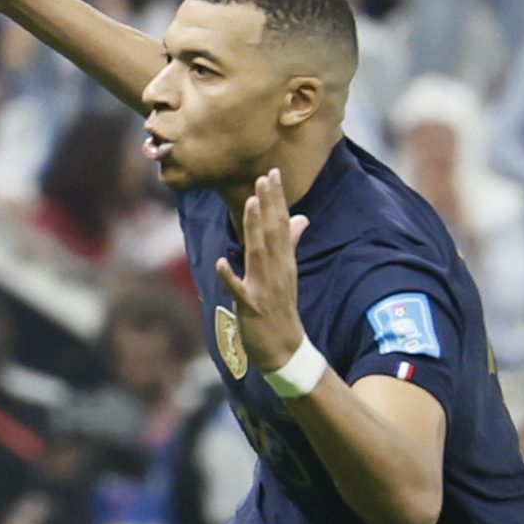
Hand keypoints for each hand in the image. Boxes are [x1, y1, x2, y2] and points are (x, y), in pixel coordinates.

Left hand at [214, 168, 310, 374]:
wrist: (285, 348)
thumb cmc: (282, 309)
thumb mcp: (288, 273)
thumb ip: (292, 244)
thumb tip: (302, 217)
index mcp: (284, 262)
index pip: (282, 224)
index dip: (277, 200)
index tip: (272, 174)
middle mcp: (277, 271)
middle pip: (273, 233)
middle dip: (268, 205)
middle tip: (264, 178)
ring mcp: (264, 288)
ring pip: (259, 254)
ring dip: (254, 229)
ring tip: (251, 203)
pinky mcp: (250, 307)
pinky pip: (238, 290)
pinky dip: (230, 276)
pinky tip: (221, 261)